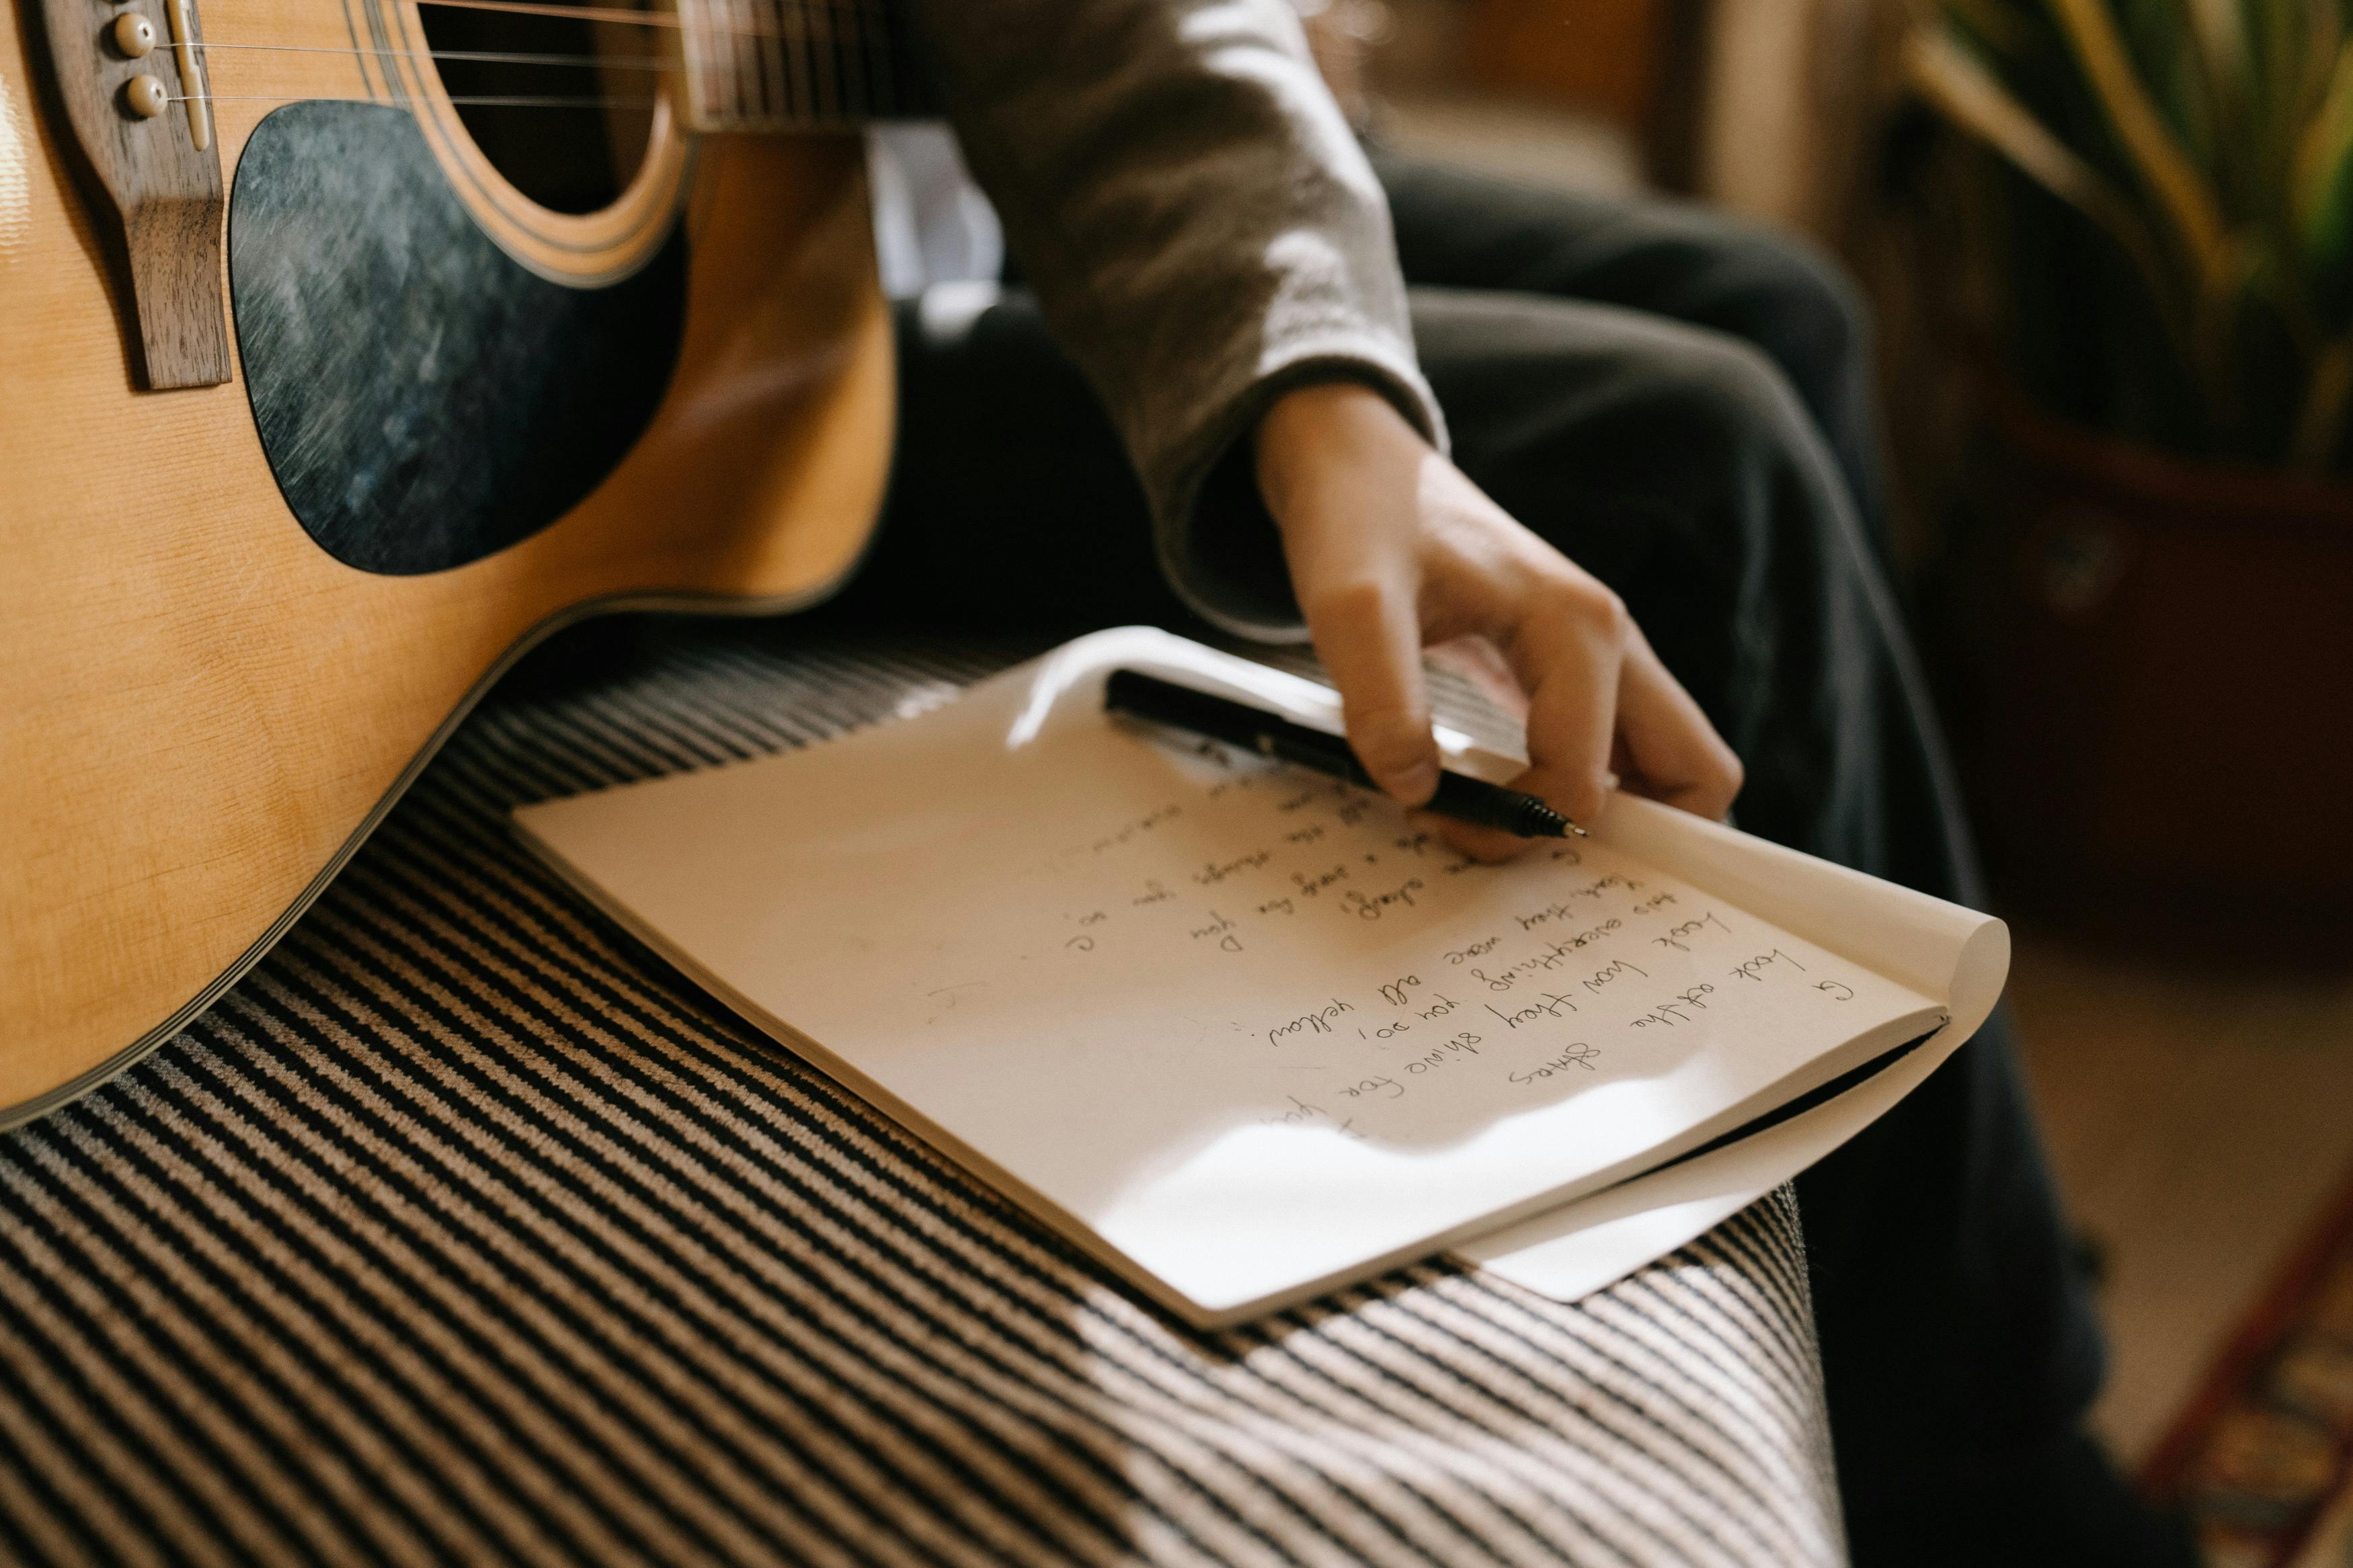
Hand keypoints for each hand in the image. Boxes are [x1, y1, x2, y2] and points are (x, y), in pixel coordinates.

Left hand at [1253, 380, 1741, 859]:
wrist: (1358, 464)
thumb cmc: (1360, 521)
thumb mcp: (1348, 602)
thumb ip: (1379, 697)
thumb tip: (1418, 789)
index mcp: (1578, 627)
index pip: (1584, 781)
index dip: (1513, 824)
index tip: (1433, 815)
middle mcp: (1613, 641)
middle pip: (1697, 774)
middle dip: (1624, 841)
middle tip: (1519, 851)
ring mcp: (1605, 656)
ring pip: (1667, 767)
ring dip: (1609, 821)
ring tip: (1506, 828)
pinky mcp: (1576, 670)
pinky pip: (1620, 752)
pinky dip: (1585, 793)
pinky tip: (1509, 802)